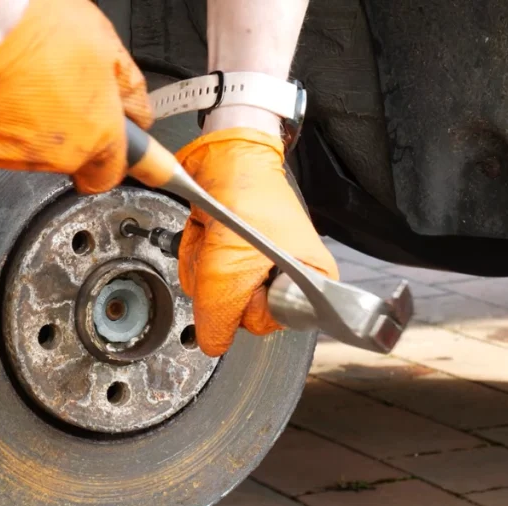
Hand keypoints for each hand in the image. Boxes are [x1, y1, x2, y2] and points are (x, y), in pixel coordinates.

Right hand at [0, 0, 152, 193]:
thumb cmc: (33, 25)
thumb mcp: (104, 42)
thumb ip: (128, 86)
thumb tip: (139, 112)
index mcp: (95, 134)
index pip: (110, 173)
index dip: (112, 161)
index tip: (118, 164)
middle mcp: (53, 156)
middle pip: (66, 155)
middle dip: (64, 128)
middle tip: (52, 86)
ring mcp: (7, 157)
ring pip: (23, 149)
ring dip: (23, 123)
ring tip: (15, 79)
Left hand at [176, 128, 338, 356]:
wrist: (225, 159)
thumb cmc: (246, 201)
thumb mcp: (228, 273)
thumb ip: (220, 319)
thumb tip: (214, 343)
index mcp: (311, 282)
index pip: (268, 323)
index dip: (246, 303)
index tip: (247, 275)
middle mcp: (288, 277)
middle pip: (238, 311)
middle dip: (218, 283)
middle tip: (226, 252)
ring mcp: (257, 265)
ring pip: (216, 293)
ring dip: (203, 266)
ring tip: (215, 239)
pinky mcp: (230, 254)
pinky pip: (205, 273)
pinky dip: (197, 254)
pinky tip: (206, 234)